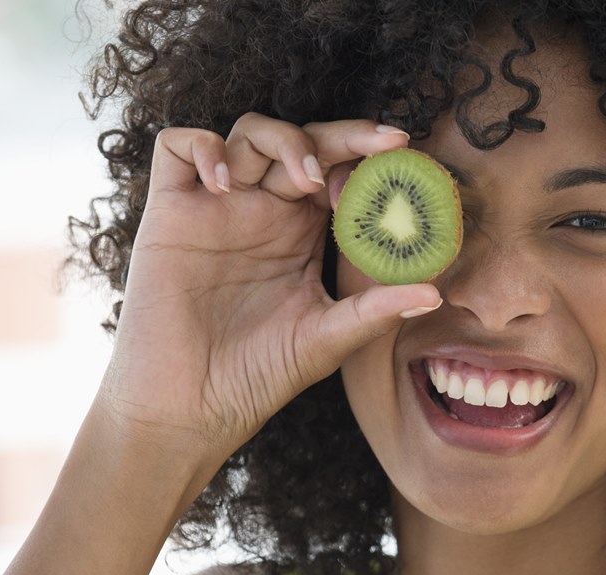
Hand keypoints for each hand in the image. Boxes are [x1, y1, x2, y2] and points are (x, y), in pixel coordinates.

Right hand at [97, 113, 440, 463]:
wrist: (192, 409)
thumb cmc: (258, 375)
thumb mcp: (326, 339)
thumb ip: (375, 311)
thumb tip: (436, 295)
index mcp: (304, 233)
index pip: (340, 172)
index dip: (369, 164)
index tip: (403, 172)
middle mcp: (264, 211)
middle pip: (303, 140)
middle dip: (345, 134)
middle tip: (385, 144)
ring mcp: (216, 208)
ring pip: (247, 133)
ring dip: (283, 140)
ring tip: (307, 179)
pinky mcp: (170, 215)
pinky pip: (176, 148)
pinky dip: (202, 147)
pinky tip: (225, 185)